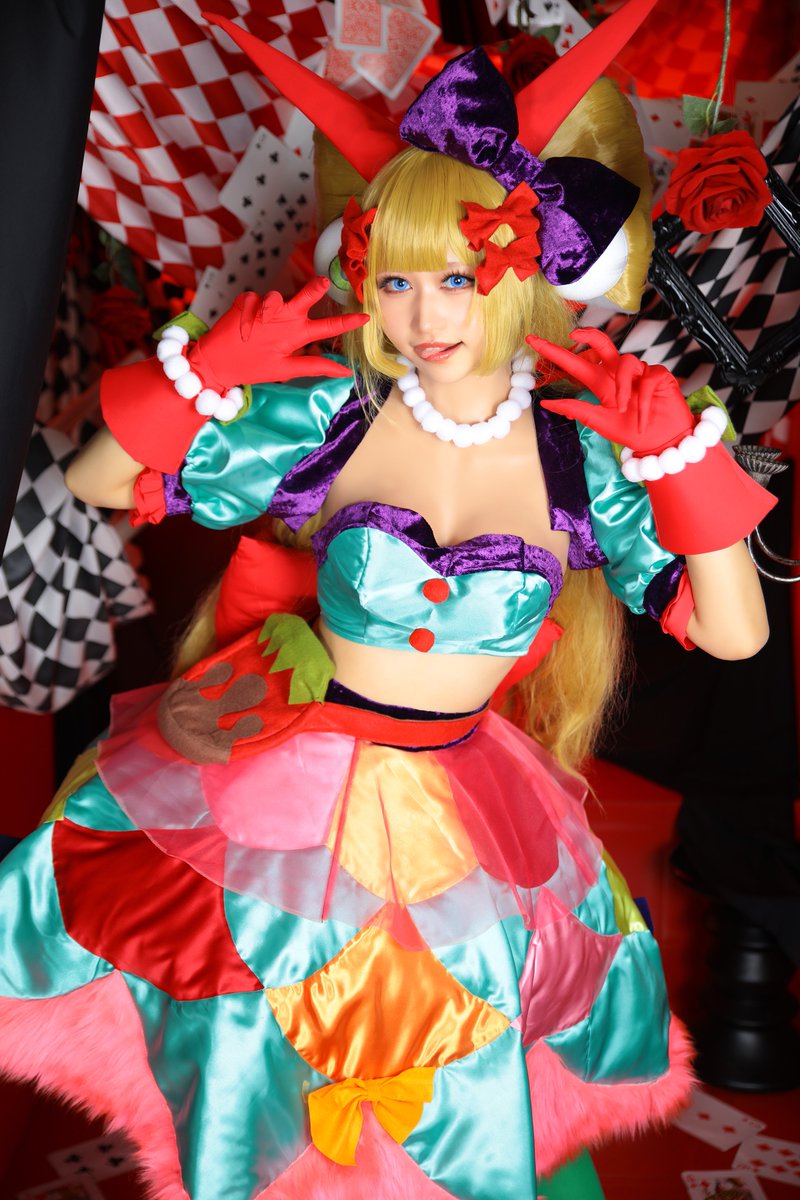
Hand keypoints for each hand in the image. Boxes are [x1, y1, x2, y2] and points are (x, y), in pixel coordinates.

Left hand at [190, 277, 368, 390]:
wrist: (213, 361)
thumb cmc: (251, 368)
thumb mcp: (285, 370)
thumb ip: (316, 366)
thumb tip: (346, 371)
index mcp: (294, 335)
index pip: (327, 327)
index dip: (348, 322)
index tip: (365, 315)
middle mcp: (281, 316)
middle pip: (306, 295)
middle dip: (316, 287)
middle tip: (323, 281)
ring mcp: (262, 305)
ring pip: (280, 298)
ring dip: (278, 307)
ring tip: (264, 328)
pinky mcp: (246, 299)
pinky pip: (259, 300)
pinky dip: (257, 309)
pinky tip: (248, 324)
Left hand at [526, 328, 693, 452]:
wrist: (660, 442)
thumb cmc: (631, 431)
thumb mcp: (599, 421)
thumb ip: (575, 409)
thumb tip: (545, 403)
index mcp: (602, 384)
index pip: (576, 363)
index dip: (555, 352)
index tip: (532, 341)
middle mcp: (618, 374)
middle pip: (602, 343)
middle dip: (588, 335)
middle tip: (572, 334)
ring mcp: (639, 372)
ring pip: (624, 362)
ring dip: (620, 387)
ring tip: (620, 409)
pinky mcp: (659, 375)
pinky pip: (646, 380)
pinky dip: (642, 401)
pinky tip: (642, 417)